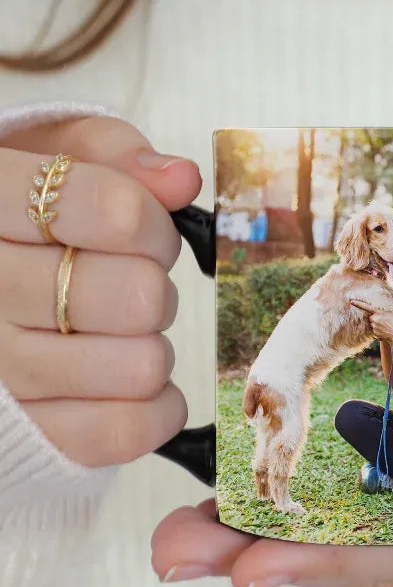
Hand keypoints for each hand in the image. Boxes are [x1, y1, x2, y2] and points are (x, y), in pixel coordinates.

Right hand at [0, 115, 201, 466]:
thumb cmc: (27, 217)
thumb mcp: (53, 156)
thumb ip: (114, 153)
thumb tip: (181, 179)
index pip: (112, 211)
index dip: (152, 223)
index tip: (141, 227)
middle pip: (140, 297)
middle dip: (155, 286)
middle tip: (130, 283)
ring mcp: (1, 370)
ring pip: (142, 366)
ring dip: (150, 346)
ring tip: (116, 333)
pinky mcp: (28, 433)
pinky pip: (127, 431)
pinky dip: (154, 408)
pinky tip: (129, 381)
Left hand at [151, 458, 392, 586]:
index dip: (335, 568)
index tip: (254, 570)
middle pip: (359, 568)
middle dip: (269, 560)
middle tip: (181, 550)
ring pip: (348, 551)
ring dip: (265, 544)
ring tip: (184, 537)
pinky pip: (359, 528)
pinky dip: (300, 522)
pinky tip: (239, 516)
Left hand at [350, 299, 392, 342]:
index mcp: (379, 312)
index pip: (366, 307)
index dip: (358, 304)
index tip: (351, 301)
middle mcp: (375, 319)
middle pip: (371, 316)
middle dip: (375, 317)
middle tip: (385, 320)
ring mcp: (374, 326)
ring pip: (372, 322)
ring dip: (377, 323)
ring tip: (385, 325)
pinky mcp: (374, 332)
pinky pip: (373, 329)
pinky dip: (377, 329)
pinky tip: (384, 330)